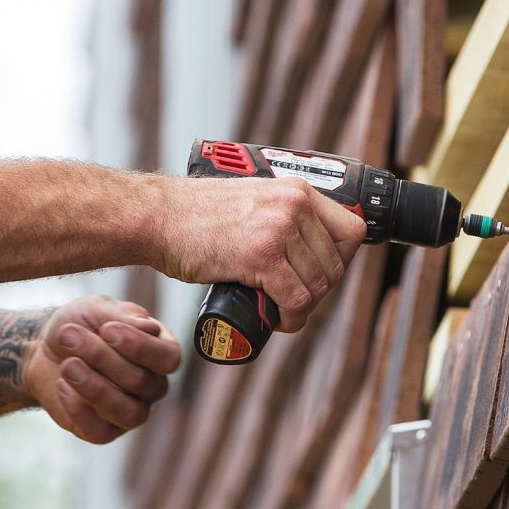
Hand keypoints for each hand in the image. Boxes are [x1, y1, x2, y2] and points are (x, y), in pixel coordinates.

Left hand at [25, 296, 180, 443]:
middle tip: (69, 335)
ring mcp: (130, 411)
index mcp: (159, 352)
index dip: (140, 346)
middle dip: (101, 357)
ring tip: (68, 365)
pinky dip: (79, 408)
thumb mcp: (98, 309)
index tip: (107, 329)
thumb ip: (124, 316)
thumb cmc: (80, 324)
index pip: (168, 358)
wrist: (44, 346)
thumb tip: (150, 328)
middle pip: (141, 382)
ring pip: (128, 413)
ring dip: (94, 387)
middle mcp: (152, 385)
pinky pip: (101, 431)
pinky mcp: (104, 431)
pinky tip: (62, 384)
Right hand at [154, 176, 365, 332]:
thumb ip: (282, 216)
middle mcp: (295, 205)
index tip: (317, 276)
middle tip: (289, 299)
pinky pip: (296, 300)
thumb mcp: (253, 202)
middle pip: (335, 266)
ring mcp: (280, 229)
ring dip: (301, 309)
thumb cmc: (194, 216)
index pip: (352, 231)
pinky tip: (274, 318)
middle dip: (316, 292)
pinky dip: (289, 318)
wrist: (157, 217)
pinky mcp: (262, 255)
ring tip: (278, 310)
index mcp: (297, 190)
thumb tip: (309, 251)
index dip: (339, 262)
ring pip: (318, 287)